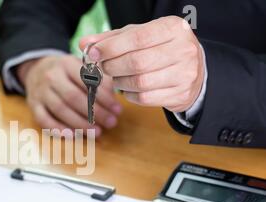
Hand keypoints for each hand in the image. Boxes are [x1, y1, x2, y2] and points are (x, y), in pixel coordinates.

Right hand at [17, 55, 122, 136]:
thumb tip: (114, 99)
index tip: (117, 109)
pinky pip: (44, 119)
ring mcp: (40, 92)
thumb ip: (99, 80)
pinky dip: (57, 129)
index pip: (86, 81)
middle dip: (95, 112)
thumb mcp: (81, 68)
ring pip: (60, 109)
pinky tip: (72, 136)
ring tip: (96, 133)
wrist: (36, 70)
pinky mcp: (33, 105)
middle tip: (110, 123)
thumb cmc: (67, 73)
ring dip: (80, 123)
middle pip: (73, 97)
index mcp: (66, 64)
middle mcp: (51, 76)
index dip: (103, 97)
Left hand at [80, 16, 204, 112]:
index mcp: (173, 28)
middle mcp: (184, 49)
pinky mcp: (180, 94)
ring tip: (118, 77)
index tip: (94, 53)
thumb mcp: (138, 36)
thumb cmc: (159, 48)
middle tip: (105, 67)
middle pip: (137, 62)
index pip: (137, 38)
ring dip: (120, 82)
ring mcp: (185, 74)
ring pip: (140, 82)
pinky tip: (129, 89)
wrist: (192, 69)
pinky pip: (145, 98)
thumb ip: (111, 39)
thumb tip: (84, 44)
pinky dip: (129, 95)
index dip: (111, 47)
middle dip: (113, 66)